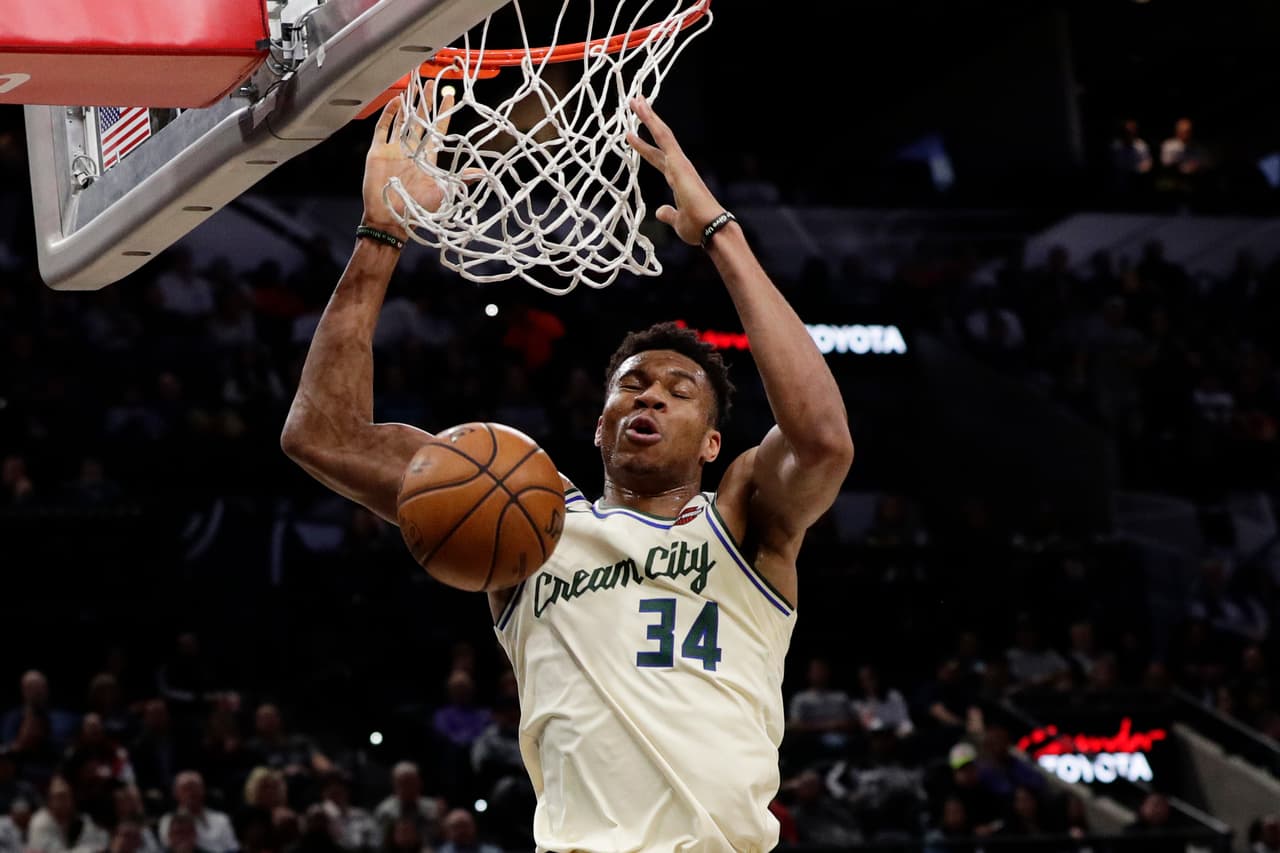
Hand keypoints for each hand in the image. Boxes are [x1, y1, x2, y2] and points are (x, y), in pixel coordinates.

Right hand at [361, 85, 456, 240]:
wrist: (391, 218)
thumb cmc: (418, 208)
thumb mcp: (444, 192)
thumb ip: (462, 179)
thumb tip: (483, 174)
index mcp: (428, 158)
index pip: (437, 129)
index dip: (443, 113)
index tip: (449, 96)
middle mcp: (412, 151)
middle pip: (420, 120)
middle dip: (426, 102)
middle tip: (430, 83)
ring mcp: (395, 149)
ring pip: (402, 120)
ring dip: (408, 104)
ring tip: (413, 85)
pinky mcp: (379, 151)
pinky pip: (383, 128)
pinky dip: (389, 114)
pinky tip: (395, 101)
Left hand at [627, 96, 724, 246]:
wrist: (711, 229)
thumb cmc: (698, 228)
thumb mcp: (676, 221)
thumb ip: (668, 213)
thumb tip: (660, 211)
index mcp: (677, 179)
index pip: (657, 158)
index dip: (643, 147)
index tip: (630, 135)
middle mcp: (679, 167)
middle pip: (659, 139)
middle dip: (646, 122)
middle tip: (634, 104)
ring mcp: (680, 163)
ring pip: (661, 132)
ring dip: (648, 115)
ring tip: (635, 99)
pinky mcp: (680, 162)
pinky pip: (664, 137)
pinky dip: (652, 122)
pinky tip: (643, 109)